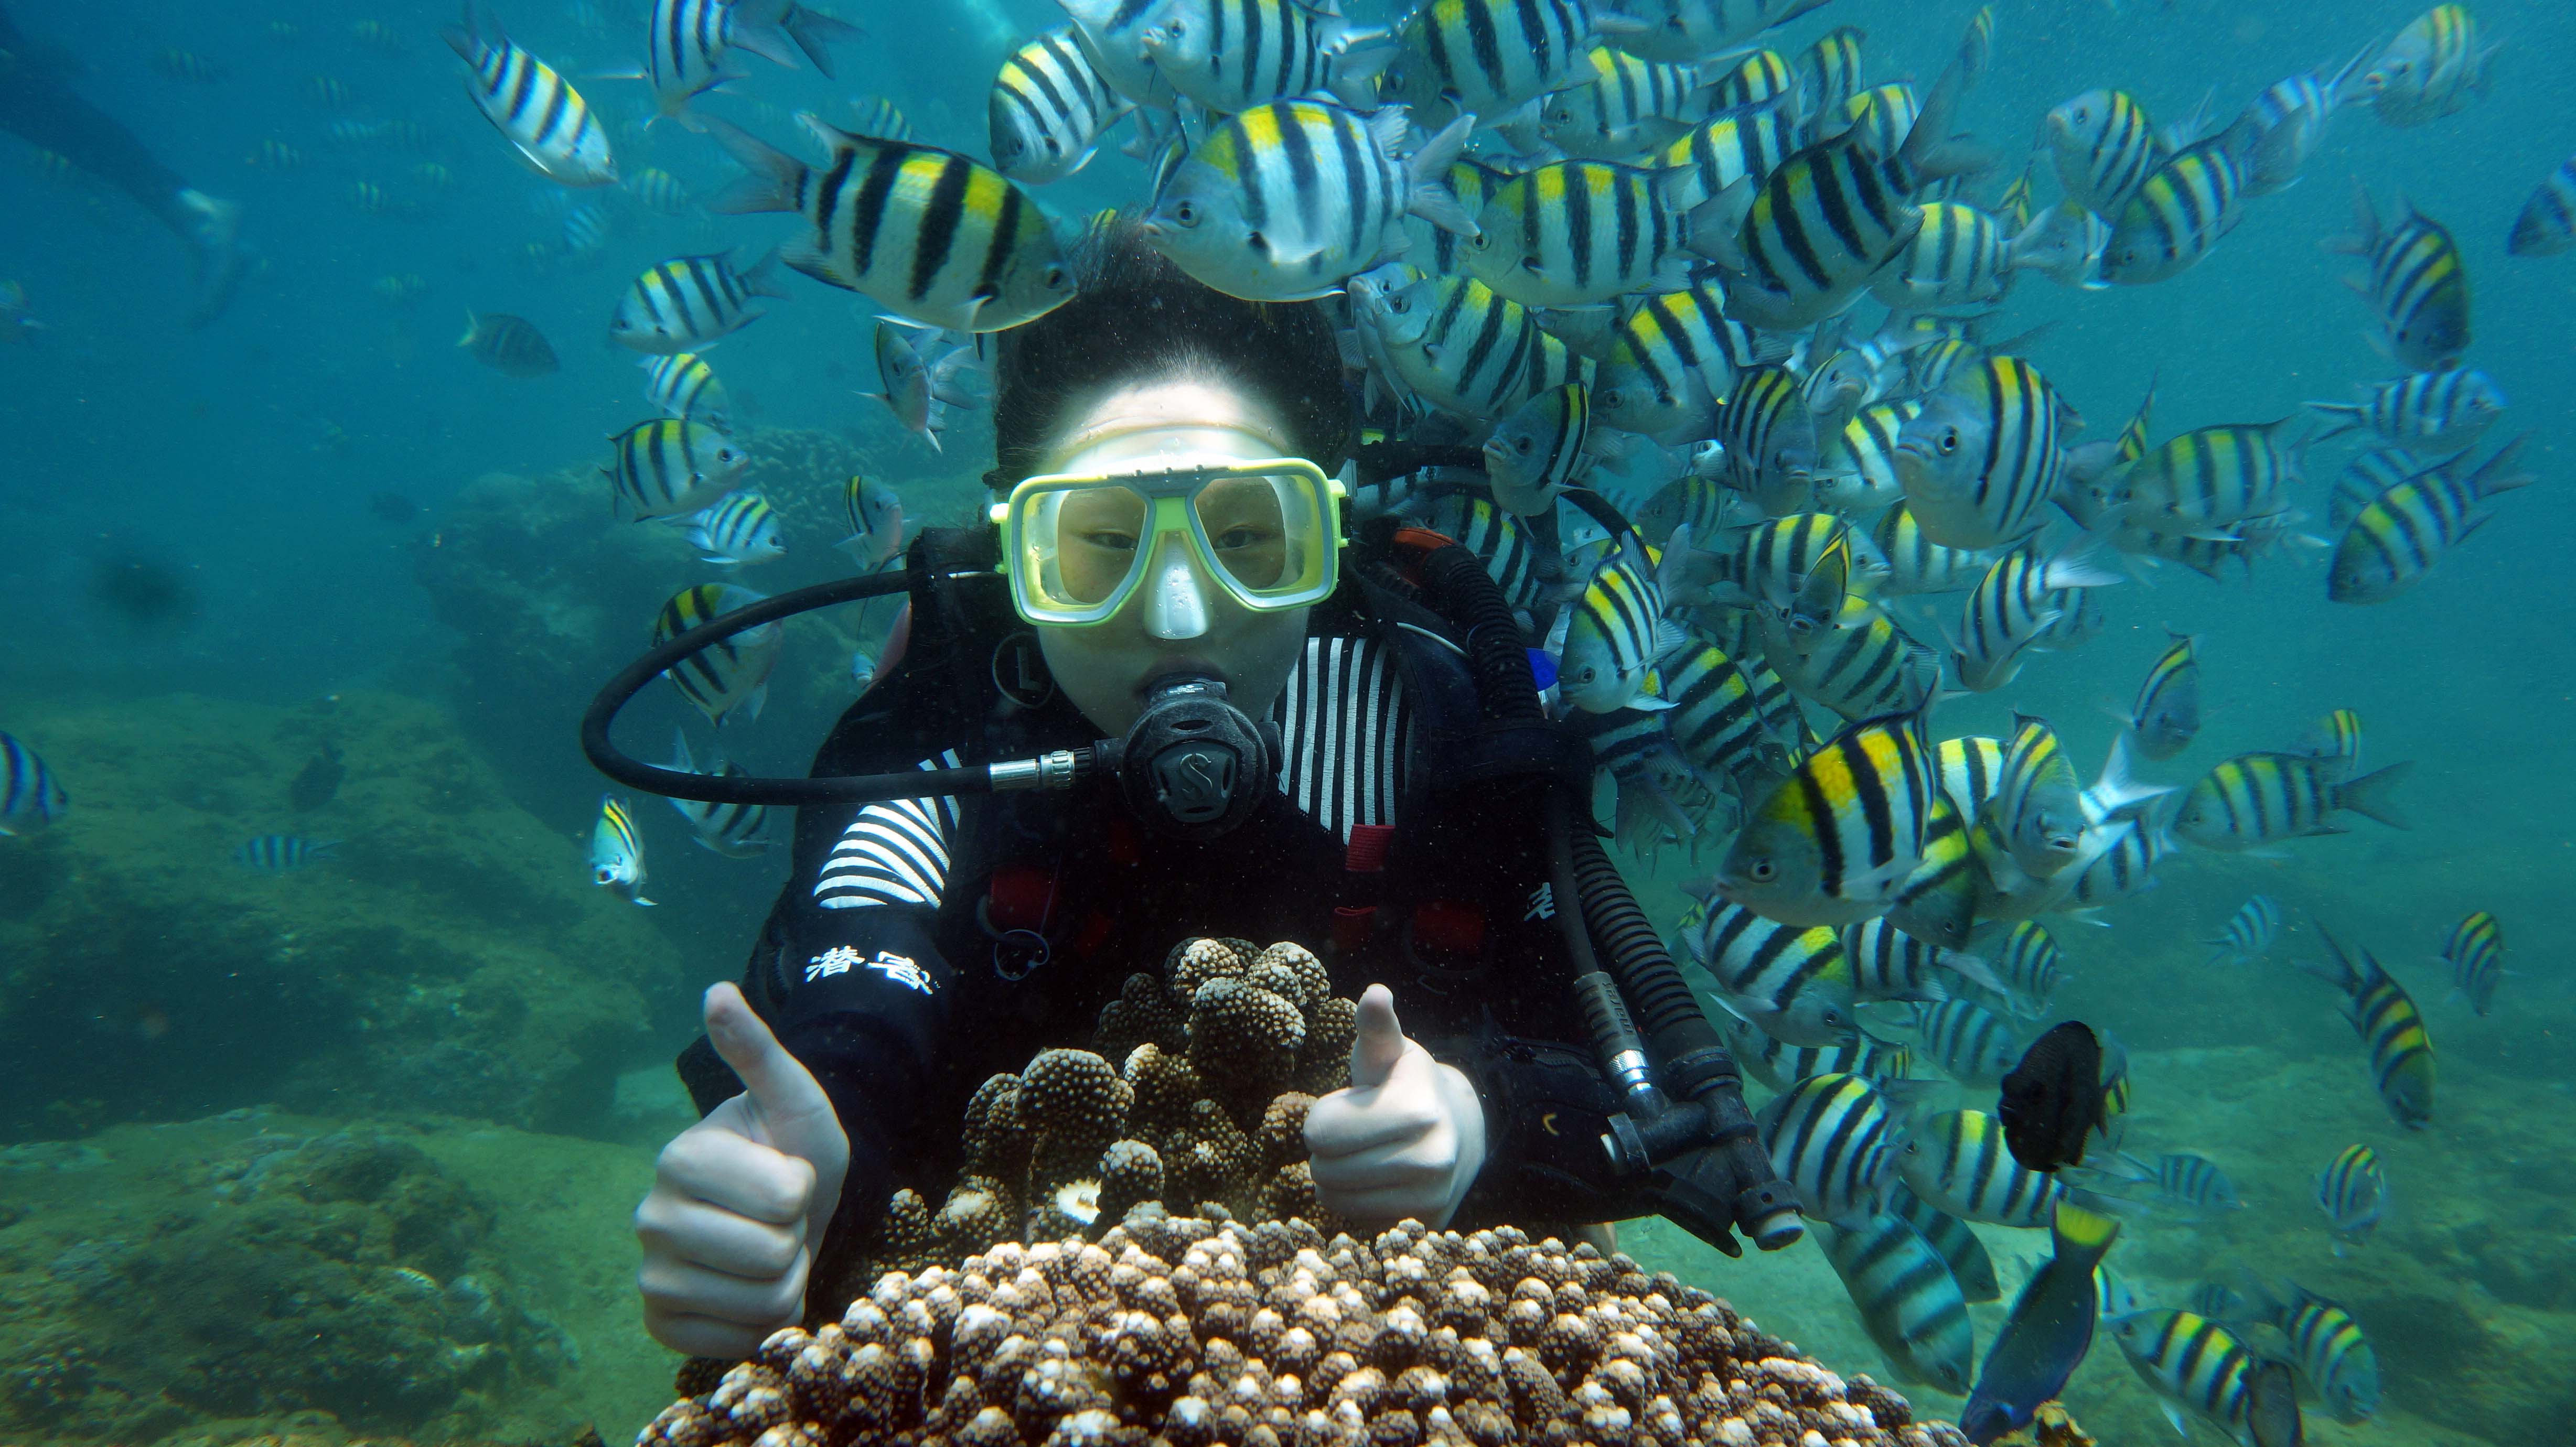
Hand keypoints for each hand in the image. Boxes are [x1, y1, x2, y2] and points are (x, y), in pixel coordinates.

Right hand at [634, 983, 849, 1357]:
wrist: (788, 1212)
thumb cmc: (793, 1151)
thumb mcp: (794, 1097)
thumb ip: (757, 1050)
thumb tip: (717, 991)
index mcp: (679, 1158)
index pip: (783, 1197)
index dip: (803, 1188)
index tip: (787, 1176)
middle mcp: (649, 1218)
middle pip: (770, 1255)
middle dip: (797, 1239)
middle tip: (780, 1220)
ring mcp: (651, 1275)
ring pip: (761, 1303)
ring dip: (786, 1282)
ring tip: (769, 1253)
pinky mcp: (662, 1324)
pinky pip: (737, 1342)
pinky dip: (761, 1323)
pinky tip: (748, 1290)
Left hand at [1304, 984, 1486, 1228]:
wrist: (1460, 1129)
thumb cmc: (1405, 1085)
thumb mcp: (1389, 1052)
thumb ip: (1376, 1027)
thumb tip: (1375, 994)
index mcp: (1418, 1110)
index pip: (1320, 1132)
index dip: (1323, 1116)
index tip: (1350, 1106)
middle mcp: (1432, 1158)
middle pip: (1324, 1169)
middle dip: (1327, 1149)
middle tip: (1357, 1133)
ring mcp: (1430, 1198)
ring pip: (1333, 1200)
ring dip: (1336, 1178)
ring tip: (1365, 1154)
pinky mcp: (1423, 1225)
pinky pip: (1354, 1220)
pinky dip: (1355, 1202)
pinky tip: (1378, 1180)